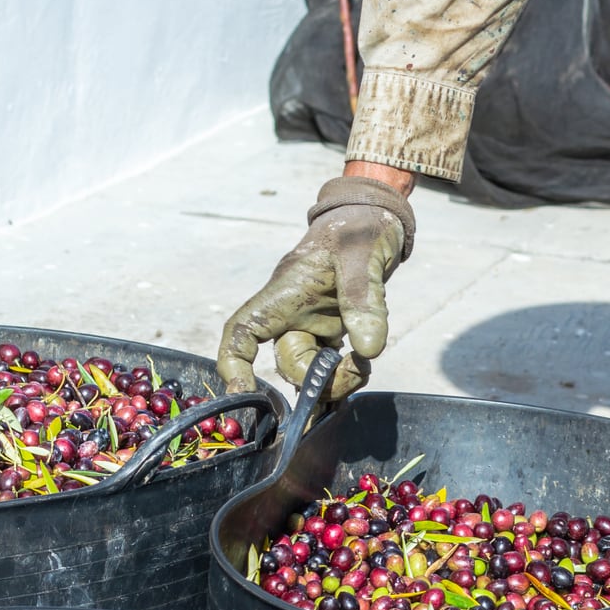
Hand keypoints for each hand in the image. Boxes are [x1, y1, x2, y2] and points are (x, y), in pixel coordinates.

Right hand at [216, 169, 415, 400]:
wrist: (375, 218)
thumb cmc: (359, 228)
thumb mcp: (362, 256)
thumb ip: (363, 300)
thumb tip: (369, 350)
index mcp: (283, 295)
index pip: (242, 331)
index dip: (234, 363)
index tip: (244, 391)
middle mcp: (292, 315)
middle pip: (287, 364)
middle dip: (317, 380)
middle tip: (358, 368)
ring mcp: (312, 325)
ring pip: (310, 371)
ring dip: (335, 380)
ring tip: (364, 364)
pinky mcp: (332, 330)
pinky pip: (329, 366)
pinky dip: (344, 376)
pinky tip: (363, 366)